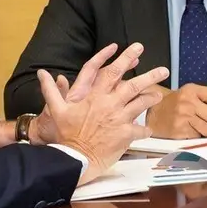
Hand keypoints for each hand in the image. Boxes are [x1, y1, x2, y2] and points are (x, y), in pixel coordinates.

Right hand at [37, 43, 169, 183]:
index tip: (136, 49)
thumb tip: (42, 73)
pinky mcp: (125, 135)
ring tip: (159, 95)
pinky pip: (140, 130)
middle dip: (150, 75)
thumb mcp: (56, 110)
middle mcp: (110, 104)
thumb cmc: (66, 134)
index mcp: (94, 96)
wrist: (75, 158)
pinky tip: (147, 129)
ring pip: (141, 104)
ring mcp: (119, 119)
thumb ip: (51, 90)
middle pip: (133, 85)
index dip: (125, 58)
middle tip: (164, 70)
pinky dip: (145, 129)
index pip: (111, 71)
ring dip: (151, 98)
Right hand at [146, 84, 206, 138]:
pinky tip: (188, 131)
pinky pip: (197, 137)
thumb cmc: (174, 104)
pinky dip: (196, 136)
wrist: (152, 112)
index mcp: (192, 90)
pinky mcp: (178, 130)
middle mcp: (187, 102)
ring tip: (199, 128)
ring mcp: (182, 117)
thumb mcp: (189, 95)